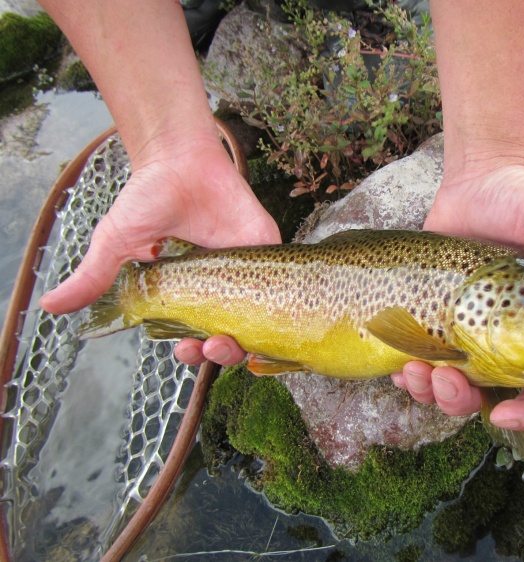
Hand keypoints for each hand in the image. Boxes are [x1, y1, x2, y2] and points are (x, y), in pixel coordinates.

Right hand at [39, 132, 279, 365]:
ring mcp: (246, 272)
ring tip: (232, 340)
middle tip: (212, 346)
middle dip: (220, 353)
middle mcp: (218, 289)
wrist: (180, 158)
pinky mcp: (268, 250)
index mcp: (186, 296)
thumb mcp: (117, 243)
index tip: (185, 349)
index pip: (193, 337)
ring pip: (257, 321)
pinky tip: (272, 320)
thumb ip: (93, 277)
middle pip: (228, 338)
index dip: (191, 353)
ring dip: (248, 340)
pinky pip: (284, 286)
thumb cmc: (149, 198)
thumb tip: (50, 307)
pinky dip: (283, 307)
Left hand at [392, 163, 523, 429]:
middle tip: (445, 381)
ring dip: (431, 392)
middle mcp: (510, 341)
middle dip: (463, 400)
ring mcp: (472, 335)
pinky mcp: (439, 325)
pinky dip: (409, 375)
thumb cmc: (522, 201)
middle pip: (490, 397)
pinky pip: (424, 366)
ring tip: (413, 372)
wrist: (478, 187)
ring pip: (453, 387)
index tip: (504, 416)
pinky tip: (399, 365)